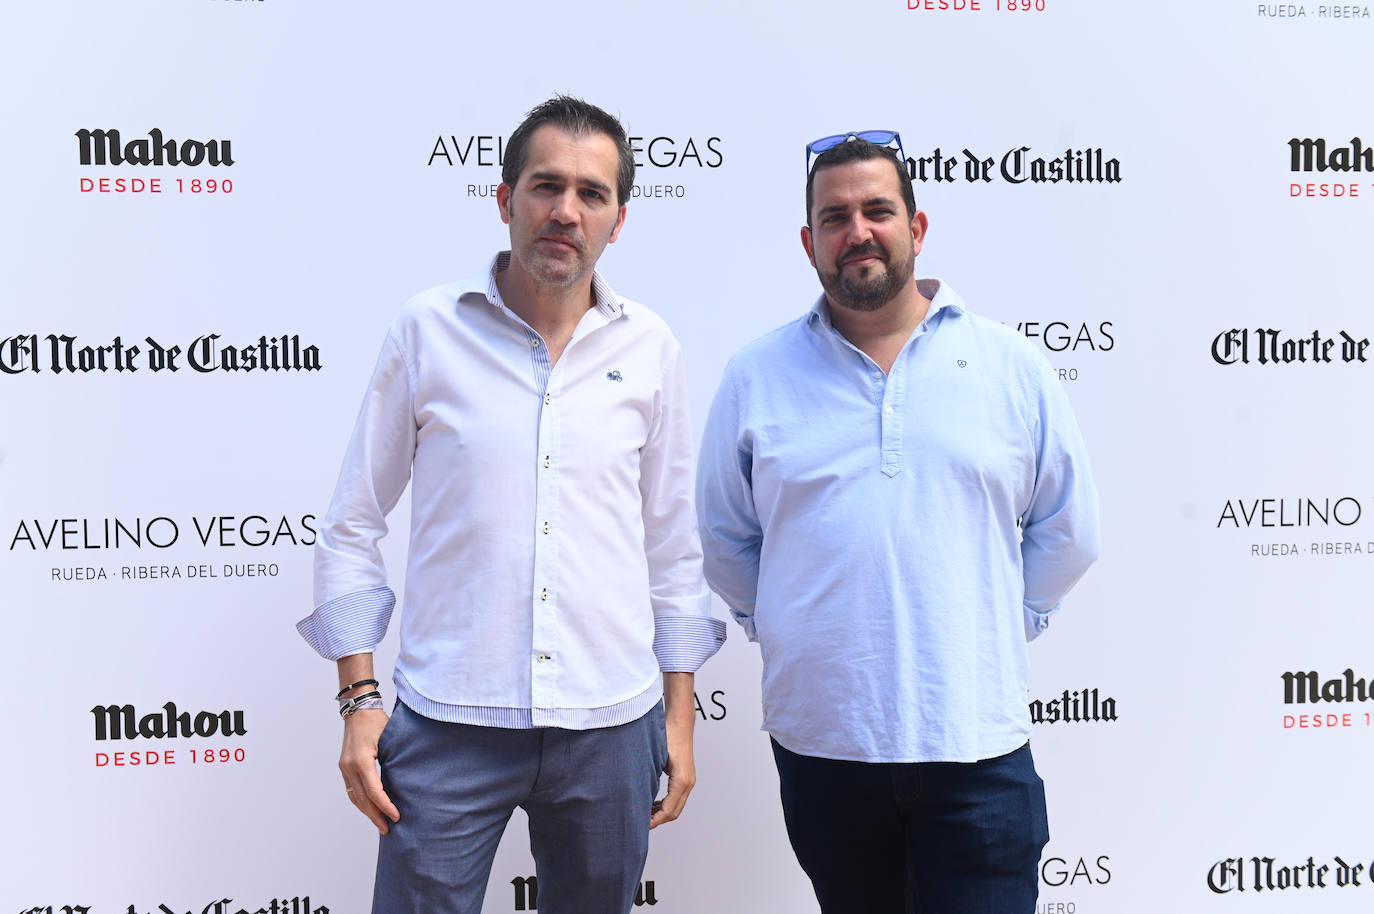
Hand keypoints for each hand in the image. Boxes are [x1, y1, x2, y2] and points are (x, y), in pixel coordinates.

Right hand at [339, 709, 400, 833]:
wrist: (358, 708)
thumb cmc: (377, 721)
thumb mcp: (390, 738)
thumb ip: (395, 760)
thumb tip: (408, 782)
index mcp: (361, 760)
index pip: (374, 791)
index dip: (386, 806)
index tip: (397, 817)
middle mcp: (349, 767)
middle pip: (362, 799)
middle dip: (375, 816)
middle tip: (388, 830)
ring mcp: (344, 767)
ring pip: (355, 797)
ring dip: (367, 812)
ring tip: (380, 823)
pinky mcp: (344, 767)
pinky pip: (351, 790)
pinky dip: (361, 801)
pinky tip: (370, 809)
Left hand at [649, 713, 695, 828]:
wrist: (679, 721)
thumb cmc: (667, 734)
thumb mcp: (653, 758)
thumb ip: (648, 779)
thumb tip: (636, 798)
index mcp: (681, 781)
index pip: (668, 811)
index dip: (654, 821)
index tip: (640, 824)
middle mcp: (689, 782)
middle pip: (674, 812)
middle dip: (657, 820)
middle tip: (639, 822)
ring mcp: (689, 779)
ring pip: (677, 806)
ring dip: (662, 813)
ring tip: (644, 814)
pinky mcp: (686, 776)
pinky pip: (677, 797)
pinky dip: (666, 803)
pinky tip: (653, 803)